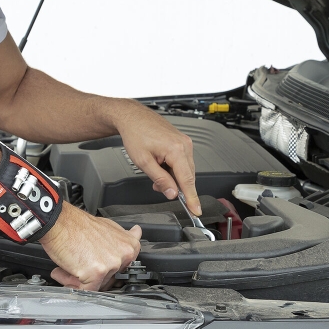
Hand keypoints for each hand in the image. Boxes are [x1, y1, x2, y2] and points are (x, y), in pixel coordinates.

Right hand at [40, 202, 141, 290]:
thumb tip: (137, 232)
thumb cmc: (77, 225)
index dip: (104, 270)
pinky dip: (71, 283)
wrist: (58, 222)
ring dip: (79, 279)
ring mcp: (111, 264)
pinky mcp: (96, 273)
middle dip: (90, 275)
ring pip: (96, 285)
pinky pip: (84, 290)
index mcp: (129, 246)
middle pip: (108, 279)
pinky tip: (63, 270)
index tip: (94, 265)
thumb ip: (123, 236)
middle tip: (77, 262)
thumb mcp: (108, 226)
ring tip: (69, 263)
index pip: (122, 270)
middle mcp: (123, 255)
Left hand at [115, 100, 200, 215]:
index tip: (196, 210)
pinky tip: (160, 165)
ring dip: (173, 176)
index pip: (188, 181)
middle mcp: (184, 145)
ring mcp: (184, 142)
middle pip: (187, 176)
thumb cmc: (135, 134)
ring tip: (155, 172)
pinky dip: (173, 168)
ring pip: (185, 169)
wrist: (131, 117)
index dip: (191, 198)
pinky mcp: (181, 141)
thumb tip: (172, 193)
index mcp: (177, 149)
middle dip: (175, 186)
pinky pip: (182, 161)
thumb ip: (160, 179)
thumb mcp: (144, 162)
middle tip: (158, 187)